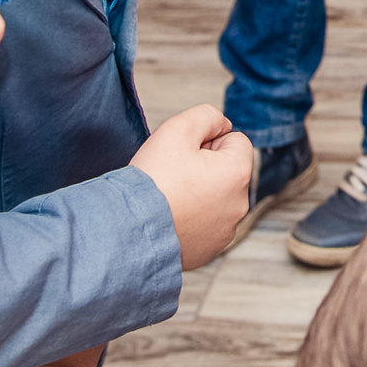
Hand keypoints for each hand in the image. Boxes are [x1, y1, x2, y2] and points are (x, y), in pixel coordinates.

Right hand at [132, 103, 254, 269]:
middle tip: (173, 174)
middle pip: (226, 170)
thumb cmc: (153, 180)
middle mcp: (239, 205)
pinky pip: (204, 224)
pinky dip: (190, 219)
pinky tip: (168, 218)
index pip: (236, 141)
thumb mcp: (178, 128)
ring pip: (215, 198)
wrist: (128, 230)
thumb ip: (207, 116)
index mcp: (238, 175)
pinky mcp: (208, 250)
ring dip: (198, 193)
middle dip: (205, 166)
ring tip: (169, 198)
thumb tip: (222, 124)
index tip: (185, 154)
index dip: (208, 140)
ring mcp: (224, 232)